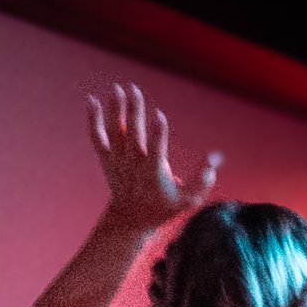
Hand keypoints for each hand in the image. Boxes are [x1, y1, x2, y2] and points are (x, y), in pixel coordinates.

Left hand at [87, 82, 221, 231]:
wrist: (130, 219)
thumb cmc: (163, 207)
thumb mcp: (188, 200)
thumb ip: (202, 181)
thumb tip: (214, 161)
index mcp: (153, 172)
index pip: (156, 150)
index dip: (158, 133)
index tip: (159, 115)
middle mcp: (133, 164)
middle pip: (133, 133)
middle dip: (134, 110)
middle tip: (134, 89)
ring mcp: (118, 160)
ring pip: (115, 131)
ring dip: (115, 109)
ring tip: (118, 88)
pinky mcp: (106, 158)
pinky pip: (97, 136)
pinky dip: (93, 119)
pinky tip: (92, 100)